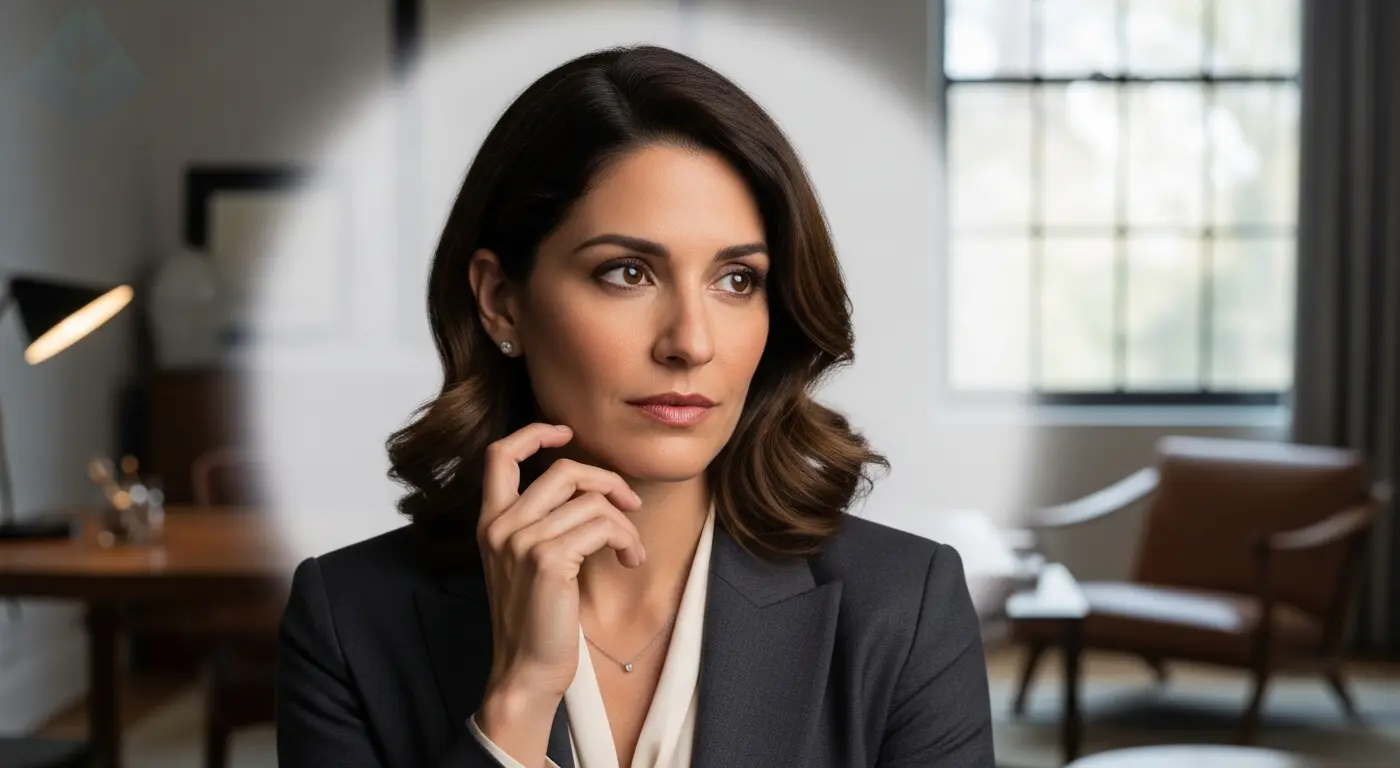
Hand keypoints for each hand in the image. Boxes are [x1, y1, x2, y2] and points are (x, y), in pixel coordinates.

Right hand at [475, 423, 645, 732]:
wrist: (526, 671)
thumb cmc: (535, 619)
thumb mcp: (526, 562)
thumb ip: (539, 522)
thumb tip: (589, 488)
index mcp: (490, 522)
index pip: (499, 454)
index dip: (535, 433)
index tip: (566, 433)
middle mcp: (501, 526)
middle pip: (564, 470)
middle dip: (608, 480)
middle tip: (630, 504)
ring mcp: (521, 541)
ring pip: (592, 500)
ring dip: (625, 523)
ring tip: (631, 550)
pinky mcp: (548, 560)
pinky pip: (604, 526)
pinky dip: (628, 540)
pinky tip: (630, 561)